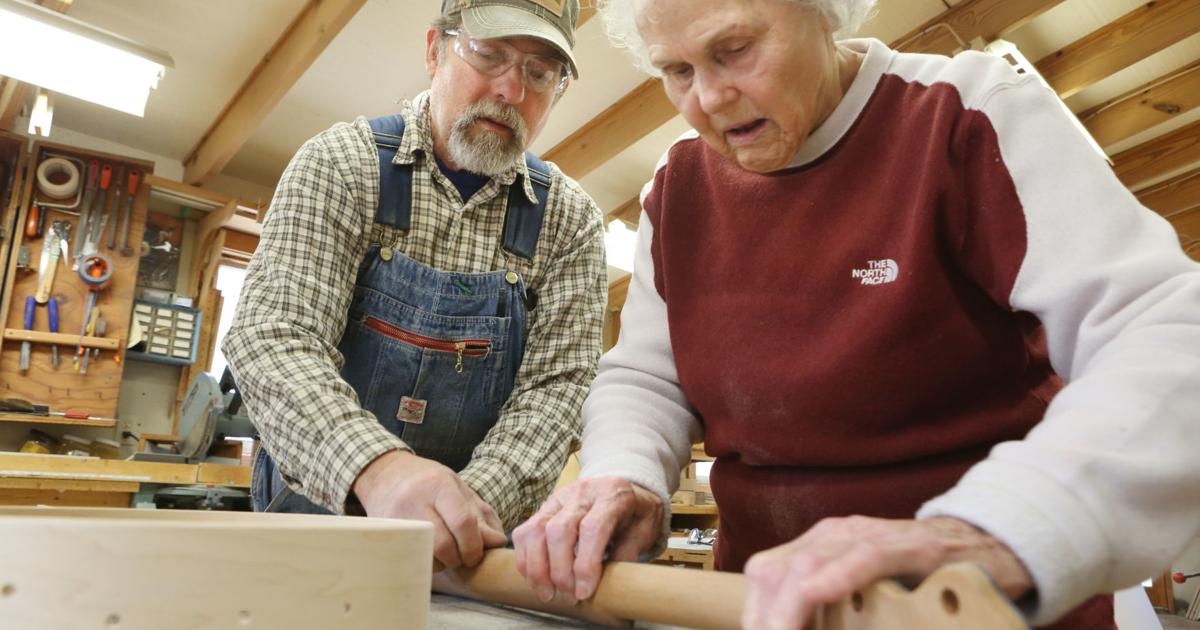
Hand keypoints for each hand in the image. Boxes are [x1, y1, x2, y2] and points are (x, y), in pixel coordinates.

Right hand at [352, 450, 507, 571]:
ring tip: (445, 556)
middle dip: (458, 558)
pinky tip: (428, 555)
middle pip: (443, 544)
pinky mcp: (384, 532)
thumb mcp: (458, 489)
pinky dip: (423, 563)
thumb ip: (481, 515)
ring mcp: (396, 517)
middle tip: (461, 558)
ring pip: (424, 555)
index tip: (476, 555)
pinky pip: (408, 557)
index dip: (473, 545)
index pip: (462, 522)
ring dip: (440, 564)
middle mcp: (415, 499)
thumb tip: (498, 542)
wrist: (386, 474)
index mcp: (439, 485)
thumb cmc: (429, 482)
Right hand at [512, 477, 662, 602]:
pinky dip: (525, 558)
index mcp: (612, 495)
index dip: (585, 565)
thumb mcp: (645, 531)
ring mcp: (560, 497)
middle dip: (559, 571)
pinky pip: (525, 531)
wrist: (623, 489)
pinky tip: (536, 578)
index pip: (592, 528)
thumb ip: (628, 554)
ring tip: (547, 593)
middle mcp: (582, 492)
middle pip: (559, 530)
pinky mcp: (544, 507)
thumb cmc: (635, 514)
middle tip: (569, 597)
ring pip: (536, 530)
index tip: (584, 593)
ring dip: (537, 568)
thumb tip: (608, 586)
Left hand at [741, 515, 1033, 629]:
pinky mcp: (914, 547)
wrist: (988, 549)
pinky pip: (868, 558)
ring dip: (789, 609)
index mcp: (823, 544)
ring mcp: (874, 536)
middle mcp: (839, 534)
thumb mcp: (864, 592)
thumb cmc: (923, 578)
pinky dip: (839, 577)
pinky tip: (820, 593)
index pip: (766, 572)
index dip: (754, 612)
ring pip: (811, 563)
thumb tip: (795, 626)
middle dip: (765, 616)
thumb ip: (830, 609)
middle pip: (776, 569)